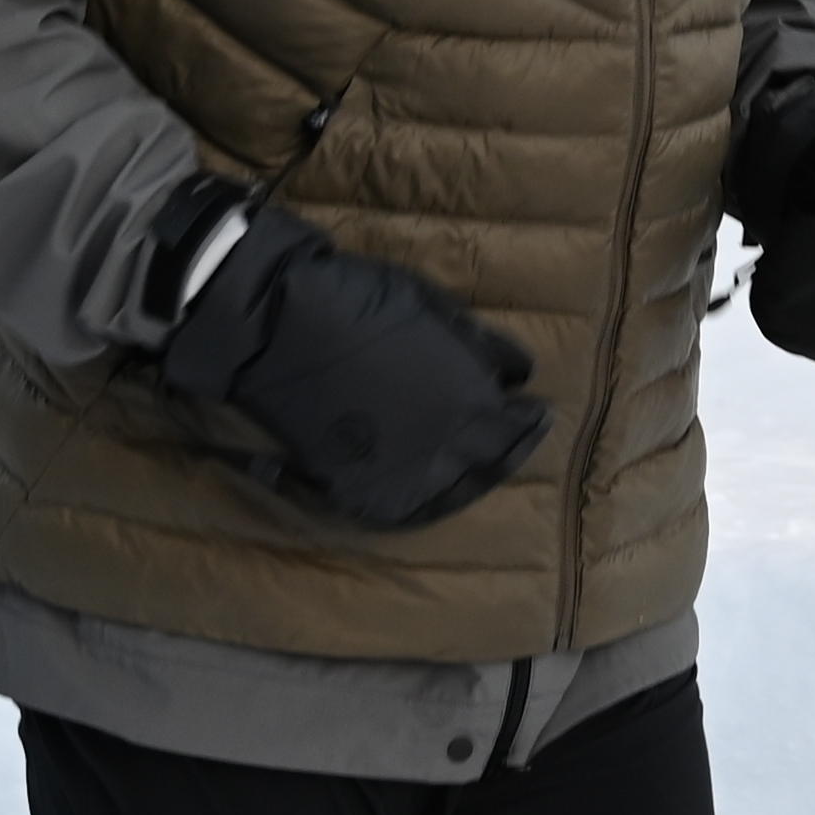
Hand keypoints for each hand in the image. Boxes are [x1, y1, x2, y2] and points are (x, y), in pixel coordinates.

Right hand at [156, 196, 544, 531]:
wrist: (279, 324)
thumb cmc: (362, 305)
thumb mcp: (438, 312)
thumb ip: (485, 350)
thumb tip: (519, 377)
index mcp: (472, 410)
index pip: (518, 433)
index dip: (529, 425)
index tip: (536, 415)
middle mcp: (444, 455)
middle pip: (489, 469)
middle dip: (504, 454)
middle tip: (512, 442)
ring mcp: (398, 480)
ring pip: (448, 496)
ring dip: (466, 482)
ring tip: (470, 467)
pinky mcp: (356, 492)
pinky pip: (401, 510)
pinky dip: (419, 502)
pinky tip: (426, 490)